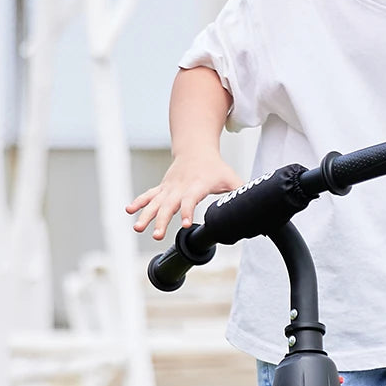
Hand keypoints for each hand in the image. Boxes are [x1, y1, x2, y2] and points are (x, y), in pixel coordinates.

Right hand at [125, 154, 242, 240]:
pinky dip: (138, 203)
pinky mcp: (162, 188)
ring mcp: (169, 188)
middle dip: (162, 220)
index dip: (188, 212)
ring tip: (137, 228)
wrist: (196, 150)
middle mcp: (180, 187)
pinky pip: (148, 196)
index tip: (186, 225)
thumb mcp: (232, 179)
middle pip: (169, 205)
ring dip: (145, 215)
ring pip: (155, 202)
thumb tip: (256, 209)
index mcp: (197, 185)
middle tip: (156, 235)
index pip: (191, 200)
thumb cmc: (216, 168)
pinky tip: (129, 211)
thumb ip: (242, 193)